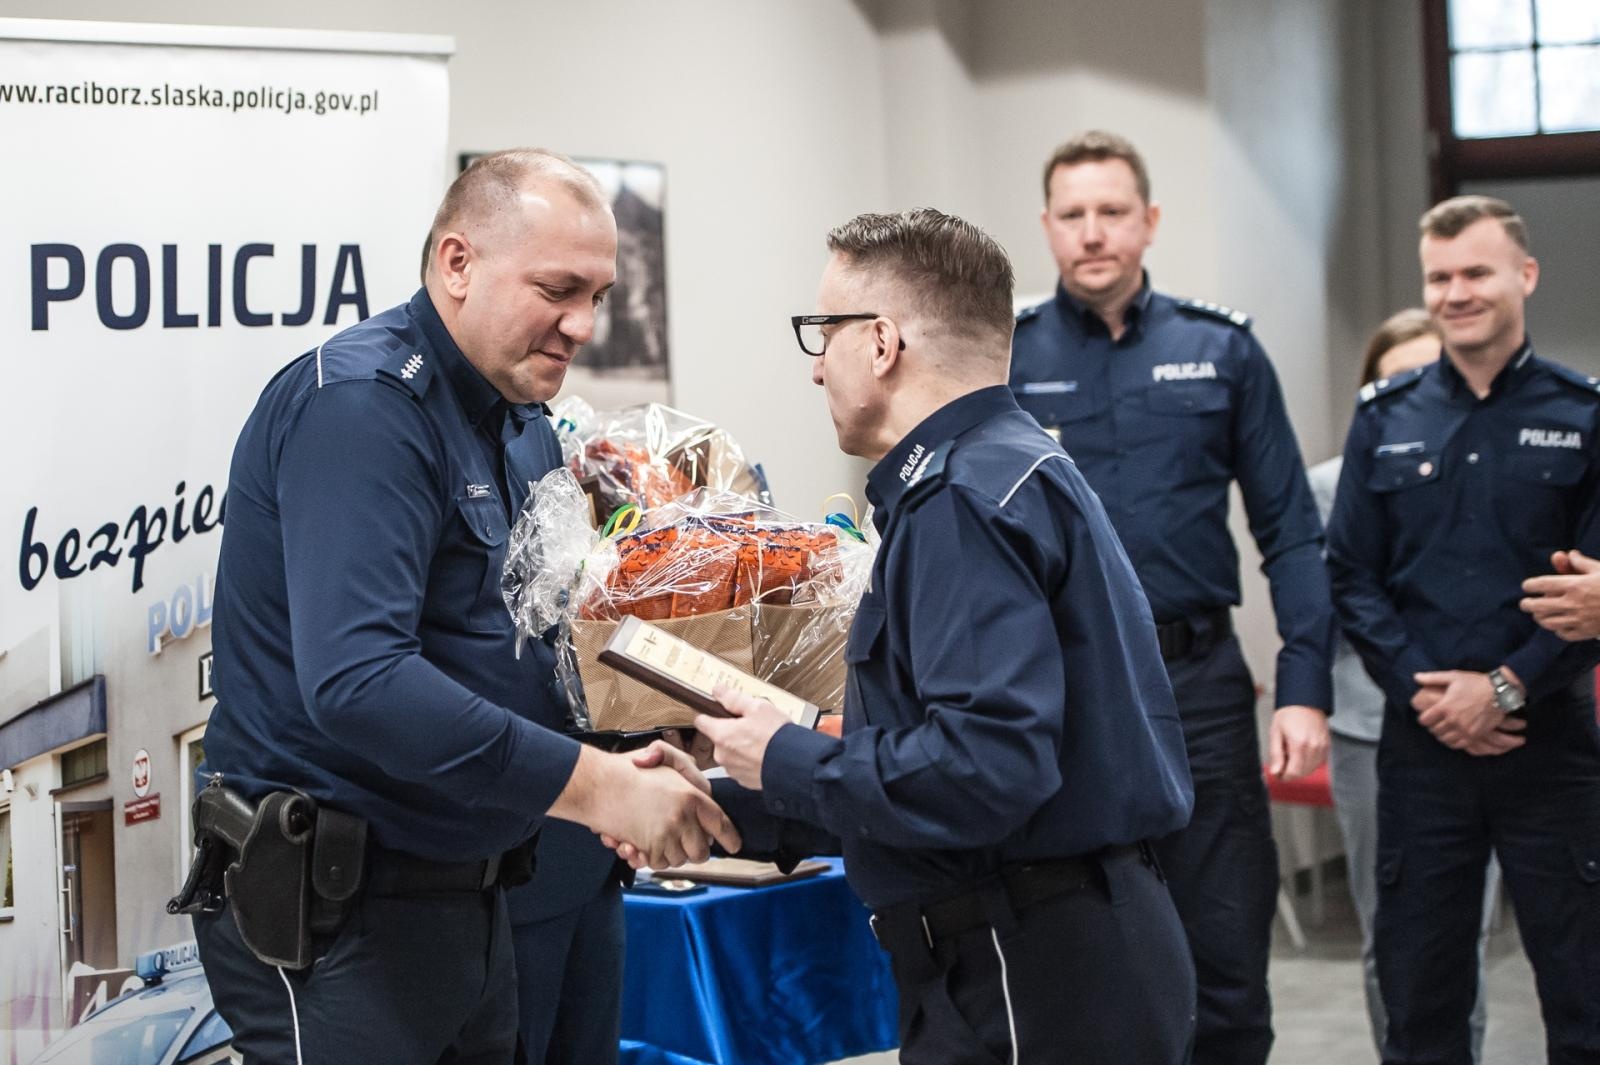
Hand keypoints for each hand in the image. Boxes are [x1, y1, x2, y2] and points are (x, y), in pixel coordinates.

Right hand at [551, 747, 740, 869]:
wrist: (594, 784)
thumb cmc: (624, 770)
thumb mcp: (661, 754)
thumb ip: (684, 766)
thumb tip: (700, 789)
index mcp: (691, 796)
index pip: (720, 823)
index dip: (729, 837)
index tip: (734, 845)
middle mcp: (683, 818)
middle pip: (701, 851)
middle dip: (693, 850)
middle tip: (681, 841)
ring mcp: (666, 835)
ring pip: (679, 859)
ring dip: (667, 853)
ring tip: (650, 836)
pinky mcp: (648, 848)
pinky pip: (657, 863)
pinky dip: (647, 857)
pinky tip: (635, 842)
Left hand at [692, 685, 792, 789]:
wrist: (795, 765)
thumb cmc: (776, 737)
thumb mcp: (757, 707)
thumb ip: (734, 699)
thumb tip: (718, 690)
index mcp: (721, 735)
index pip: (701, 721)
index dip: (709, 713)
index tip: (718, 710)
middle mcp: (722, 755)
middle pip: (719, 737)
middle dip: (732, 731)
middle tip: (752, 725)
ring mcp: (733, 770)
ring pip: (731, 753)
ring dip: (741, 747)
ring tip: (762, 741)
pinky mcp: (744, 781)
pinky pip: (742, 766)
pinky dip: (750, 760)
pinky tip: (765, 754)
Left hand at [1266, 705, 1328, 780]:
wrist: (1305, 700)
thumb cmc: (1289, 713)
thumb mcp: (1276, 732)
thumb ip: (1276, 754)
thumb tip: (1275, 771)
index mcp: (1299, 744)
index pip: (1294, 772)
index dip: (1284, 777)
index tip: (1278, 775)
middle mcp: (1314, 747)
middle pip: (1303, 773)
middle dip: (1291, 773)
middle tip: (1282, 766)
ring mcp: (1322, 747)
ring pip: (1311, 769)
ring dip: (1300, 768)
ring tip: (1291, 756)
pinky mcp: (1327, 745)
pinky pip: (1318, 762)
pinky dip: (1309, 763)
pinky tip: (1301, 754)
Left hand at [1411, 669, 1524, 752]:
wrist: (1500, 692)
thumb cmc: (1476, 683)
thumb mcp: (1453, 677)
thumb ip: (1432, 678)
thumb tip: (1415, 677)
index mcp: (1445, 707)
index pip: (1424, 720)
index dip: (1423, 718)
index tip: (1427, 715)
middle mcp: (1453, 720)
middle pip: (1434, 731)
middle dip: (1433, 726)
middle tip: (1436, 722)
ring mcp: (1465, 729)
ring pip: (1445, 739)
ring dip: (1442, 734)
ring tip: (1445, 728)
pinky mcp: (1475, 735)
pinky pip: (1459, 745)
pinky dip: (1454, 742)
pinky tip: (1454, 735)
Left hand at [1520, 549, 1599, 639]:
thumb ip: (1581, 563)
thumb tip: (1567, 555)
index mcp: (1574, 585)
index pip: (1540, 584)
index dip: (1530, 585)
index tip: (1527, 587)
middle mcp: (1571, 603)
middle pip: (1536, 606)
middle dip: (1527, 604)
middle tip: (1525, 603)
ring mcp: (1577, 619)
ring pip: (1546, 622)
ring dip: (1539, 618)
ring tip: (1538, 615)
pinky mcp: (1585, 632)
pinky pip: (1562, 634)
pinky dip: (1557, 630)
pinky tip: (1558, 625)